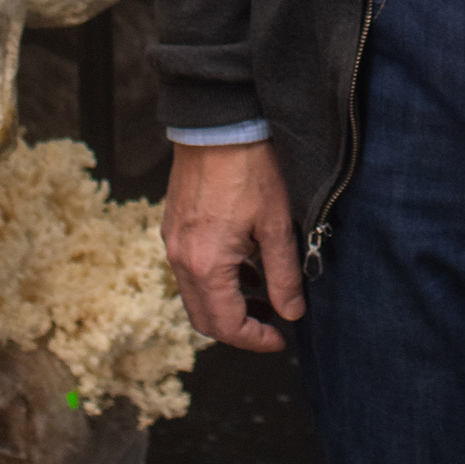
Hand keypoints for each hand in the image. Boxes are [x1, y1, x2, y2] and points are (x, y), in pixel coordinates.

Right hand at [162, 139, 305, 352]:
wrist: (218, 123)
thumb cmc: (251, 168)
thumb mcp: (276, 224)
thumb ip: (283, 275)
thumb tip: (292, 312)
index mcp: (206, 265)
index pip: (225, 326)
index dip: (254, 340)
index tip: (279, 339)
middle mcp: (180, 259)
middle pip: (204, 318)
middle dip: (238, 328)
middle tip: (272, 323)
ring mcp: (173, 242)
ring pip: (195, 295)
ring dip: (226, 304)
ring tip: (264, 295)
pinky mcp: (173, 226)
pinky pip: (190, 269)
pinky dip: (215, 279)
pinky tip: (244, 266)